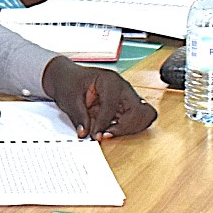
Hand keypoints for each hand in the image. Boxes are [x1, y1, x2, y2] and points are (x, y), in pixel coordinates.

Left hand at [41, 59, 157, 139]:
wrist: (68, 78)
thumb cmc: (69, 83)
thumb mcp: (69, 99)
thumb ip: (78, 117)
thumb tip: (85, 133)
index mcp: (109, 80)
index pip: (113, 105)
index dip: (104, 123)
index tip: (95, 135)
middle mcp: (123, 87)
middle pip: (138, 110)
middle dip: (124, 127)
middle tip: (106, 135)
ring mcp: (127, 97)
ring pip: (143, 115)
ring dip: (129, 128)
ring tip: (109, 133)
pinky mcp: (126, 106)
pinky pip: (137, 119)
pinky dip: (129, 128)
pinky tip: (112, 130)